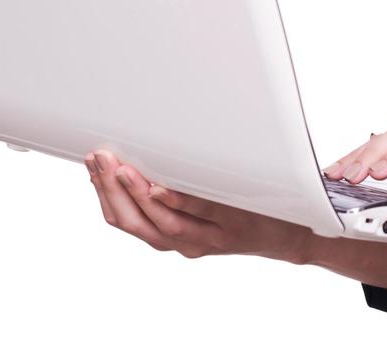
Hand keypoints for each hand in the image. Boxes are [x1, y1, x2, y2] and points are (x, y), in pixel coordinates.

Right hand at [85, 149, 315, 263]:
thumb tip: (149, 145)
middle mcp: (187, 242)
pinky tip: (161, 187)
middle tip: (99, 160)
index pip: (125, 220)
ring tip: (119, 168)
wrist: (295, 234)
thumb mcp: (205, 205)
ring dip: (136, 194)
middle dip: (111, 191)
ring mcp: (211, 236)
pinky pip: (201, 213)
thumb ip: (177, 186)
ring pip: (163, 223)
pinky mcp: (236, 224)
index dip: (103, 194)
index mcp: (173, 237)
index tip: (91, 165)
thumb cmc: (245, 213)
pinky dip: (178, 202)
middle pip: (137, 223)